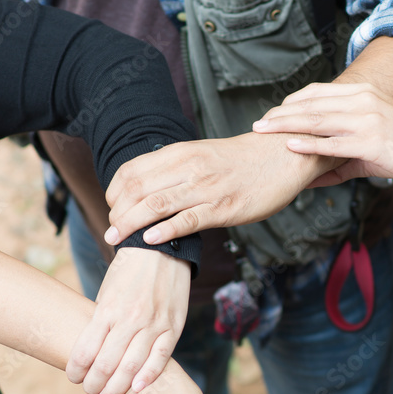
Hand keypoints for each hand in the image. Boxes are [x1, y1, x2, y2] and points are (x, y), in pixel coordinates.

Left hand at [65, 247, 190, 393]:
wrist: (160, 251)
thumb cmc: (128, 273)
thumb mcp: (107, 293)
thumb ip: (101, 322)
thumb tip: (90, 352)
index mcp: (107, 310)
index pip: (85, 351)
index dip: (76, 371)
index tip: (74, 378)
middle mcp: (129, 319)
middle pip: (106, 364)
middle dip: (93, 384)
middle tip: (90, 391)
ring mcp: (153, 324)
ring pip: (132, 366)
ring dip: (116, 387)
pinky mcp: (173, 327)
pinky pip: (160, 358)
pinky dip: (148, 376)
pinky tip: (137, 388)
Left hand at [104, 134, 333, 244]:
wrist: (281, 156)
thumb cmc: (240, 160)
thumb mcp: (202, 153)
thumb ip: (175, 166)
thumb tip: (147, 185)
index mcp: (180, 152)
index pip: (131, 171)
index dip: (113, 192)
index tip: (112, 208)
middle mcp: (189, 168)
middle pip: (137, 190)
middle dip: (117, 213)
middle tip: (111, 230)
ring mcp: (206, 188)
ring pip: (156, 205)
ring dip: (131, 225)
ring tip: (117, 239)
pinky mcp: (224, 208)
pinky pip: (188, 221)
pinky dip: (165, 232)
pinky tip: (150, 241)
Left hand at [252, 82, 392, 185]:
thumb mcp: (369, 146)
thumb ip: (338, 158)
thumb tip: (311, 176)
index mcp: (362, 94)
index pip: (316, 93)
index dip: (291, 103)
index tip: (270, 115)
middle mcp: (362, 100)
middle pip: (311, 105)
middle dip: (280, 114)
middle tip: (256, 124)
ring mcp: (367, 119)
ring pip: (317, 120)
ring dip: (286, 125)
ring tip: (263, 131)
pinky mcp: (371, 140)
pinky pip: (333, 143)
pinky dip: (309, 144)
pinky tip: (289, 146)